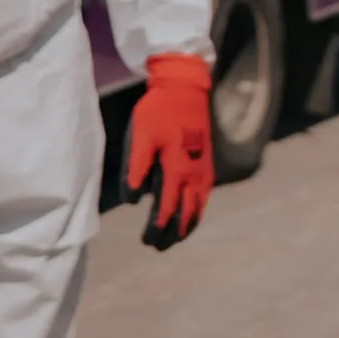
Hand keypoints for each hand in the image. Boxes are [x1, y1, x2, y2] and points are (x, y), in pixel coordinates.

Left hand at [126, 53, 213, 249]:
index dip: (157, 227)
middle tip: (159, 247)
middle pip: (185, 214)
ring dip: (186, 224)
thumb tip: (131, 200)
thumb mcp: (140, 138)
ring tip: (176, 237)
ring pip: (198, 207)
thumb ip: (135, 168)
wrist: (186, 90)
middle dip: (172, 233)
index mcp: (176, 170)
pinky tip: (190, 213)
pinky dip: (197, 210)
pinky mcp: (207, 164)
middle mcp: (195, 176)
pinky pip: (204, 196)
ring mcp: (204, 171)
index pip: (166, 208)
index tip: (148, 241)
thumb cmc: (158, 112)